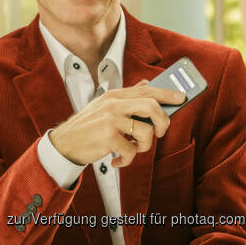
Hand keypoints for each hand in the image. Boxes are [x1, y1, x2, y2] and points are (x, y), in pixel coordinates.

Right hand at [49, 84, 184, 167]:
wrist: (63, 144)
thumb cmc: (88, 128)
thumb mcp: (104, 106)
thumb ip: (126, 96)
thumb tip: (148, 83)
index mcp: (114, 95)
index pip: (146, 89)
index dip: (166, 93)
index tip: (181, 97)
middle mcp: (113, 104)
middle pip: (152, 106)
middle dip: (163, 122)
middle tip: (160, 133)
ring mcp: (111, 120)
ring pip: (147, 132)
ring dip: (143, 147)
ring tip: (132, 150)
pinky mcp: (108, 137)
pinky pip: (132, 151)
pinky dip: (127, 160)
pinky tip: (117, 160)